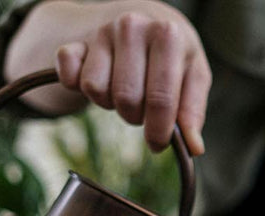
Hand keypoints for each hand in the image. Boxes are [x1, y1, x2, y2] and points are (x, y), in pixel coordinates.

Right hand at [6, 1, 211, 154]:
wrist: (137, 18)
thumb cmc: (172, 55)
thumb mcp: (193, 75)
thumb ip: (194, 111)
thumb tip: (194, 148)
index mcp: (168, 34)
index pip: (161, 98)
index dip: (159, 130)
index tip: (158, 144)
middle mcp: (133, 26)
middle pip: (127, 99)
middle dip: (135, 116)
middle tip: (143, 108)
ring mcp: (101, 31)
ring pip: (98, 92)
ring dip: (110, 103)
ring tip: (125, 88)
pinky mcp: (73, 42)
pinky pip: (71, 80)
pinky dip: (80, 90)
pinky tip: (99, 78)